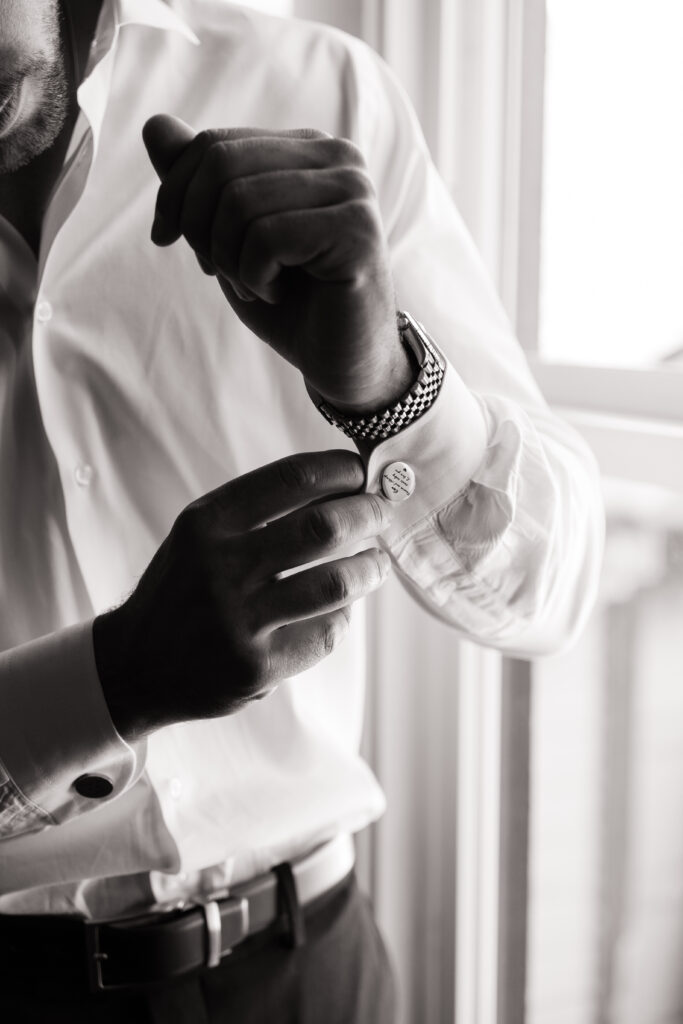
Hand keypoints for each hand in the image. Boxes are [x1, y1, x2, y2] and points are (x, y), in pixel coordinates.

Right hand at [94, 451, 393, 741]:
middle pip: (323, 527)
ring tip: (377, 562)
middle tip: (381, 513)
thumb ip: (259, 511)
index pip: (292, 479)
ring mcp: (239, 621)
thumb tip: (343, 486)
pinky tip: (340, 609)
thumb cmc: (183, 589)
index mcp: (207, 523)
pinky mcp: (258, 667)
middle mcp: (221, 567)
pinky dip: (342, 616)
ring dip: (370, 567)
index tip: (361, 472)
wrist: (136, 664)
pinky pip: (325, 631)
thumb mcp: (200, 535)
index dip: (340, 470)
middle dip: (367, 514)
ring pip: (336, 582)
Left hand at [142, 115, 413, 413]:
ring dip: (229, 260)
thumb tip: (154, 125)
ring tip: (253, 286)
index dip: (174, 195)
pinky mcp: (358, 231)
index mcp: (308, 149)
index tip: (167, 239)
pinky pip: (267, 237)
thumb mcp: (228, 238)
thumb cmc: (290, 301)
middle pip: (221, 166)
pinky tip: (276, 293)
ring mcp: (353, 191)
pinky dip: (254, 277)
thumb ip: (197, 183)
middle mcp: (338, 157)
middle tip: (215, 271)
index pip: (214, 144)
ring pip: (240, 202)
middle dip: (198, 228)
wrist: (340, 360)